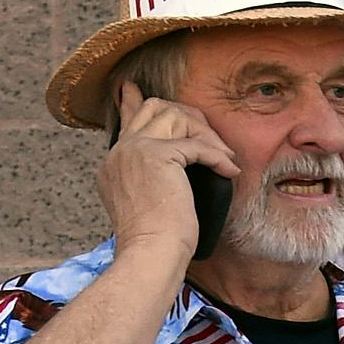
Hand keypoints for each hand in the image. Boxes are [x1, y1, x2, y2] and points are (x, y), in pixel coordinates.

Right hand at [100, 88, 237, 262]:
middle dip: (189, 117)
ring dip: (206, 135)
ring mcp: (135, 150)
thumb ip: (153, 179)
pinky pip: (196, 145)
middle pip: (155, 108)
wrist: (151, 254)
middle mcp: (120, 152)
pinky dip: (217, 157)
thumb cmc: (158, 242)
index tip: (133, 89)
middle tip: (212, 140)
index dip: (135, 103)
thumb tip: (176, 170)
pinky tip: (229, 171)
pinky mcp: (157, 155)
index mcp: (114, 163)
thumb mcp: (150, 204)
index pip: (129, 120)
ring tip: (224, 160)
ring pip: (175, 117)